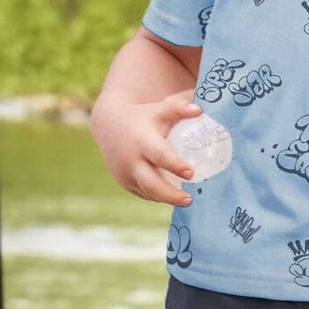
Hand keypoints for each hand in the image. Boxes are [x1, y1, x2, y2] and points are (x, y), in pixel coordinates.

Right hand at [90, 89, 202, 206]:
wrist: (109, 125)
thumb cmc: (142, 117)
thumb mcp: (159, 109)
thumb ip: (179, 108)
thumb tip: (200, 110)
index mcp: (142, 141)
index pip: (159, 156)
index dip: (175, 165)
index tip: (190, 173)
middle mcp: (132, 161)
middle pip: (151, 184)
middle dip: (171, 195)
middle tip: (190, 200)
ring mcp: (126, 174)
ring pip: (148, 193)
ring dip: (167, 199)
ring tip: (185, 200)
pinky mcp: (125, 183)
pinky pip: (143, 193)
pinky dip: (158, 196)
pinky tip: (171, 196)